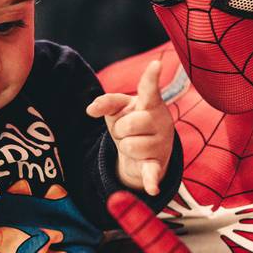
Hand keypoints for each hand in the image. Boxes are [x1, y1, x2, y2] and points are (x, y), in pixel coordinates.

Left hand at [87, 60, 173, 195]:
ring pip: (130, 145)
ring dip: (126, 147)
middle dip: (121, 130)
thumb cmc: (132, 122)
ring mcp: (161, 143)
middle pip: (127, 125)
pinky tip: (152, 188)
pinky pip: (152, 172)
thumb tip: (91, 109)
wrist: (145, 151)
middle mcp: (160, 121)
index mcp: (150, 103)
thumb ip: (105, 102)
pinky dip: (150, 180)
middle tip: (129, 131)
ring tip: (135, 144)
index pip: (150, 89)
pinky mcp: (157, 164)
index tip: (156, 64)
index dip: (151, 77)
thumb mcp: (118, 109)